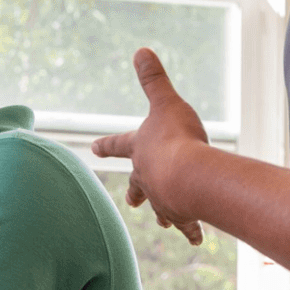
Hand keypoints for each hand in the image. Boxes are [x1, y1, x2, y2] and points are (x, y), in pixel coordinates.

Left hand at [90, 47, 212, 244]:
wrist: (190, 176)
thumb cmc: (177, 137)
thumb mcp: (165, 102)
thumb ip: (153, 79)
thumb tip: (141, 50)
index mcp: (140, 149)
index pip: (118, 144)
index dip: (107, 144)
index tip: (94, 147)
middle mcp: (147, 176)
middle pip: (138, 185)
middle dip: (136, 193)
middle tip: (131, 202)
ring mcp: (163, 197)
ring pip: (161, 208)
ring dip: (163, 214)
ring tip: (165, 223)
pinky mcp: (182, 212)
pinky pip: (187, 223)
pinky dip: (192, 230)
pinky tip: (195, 239)